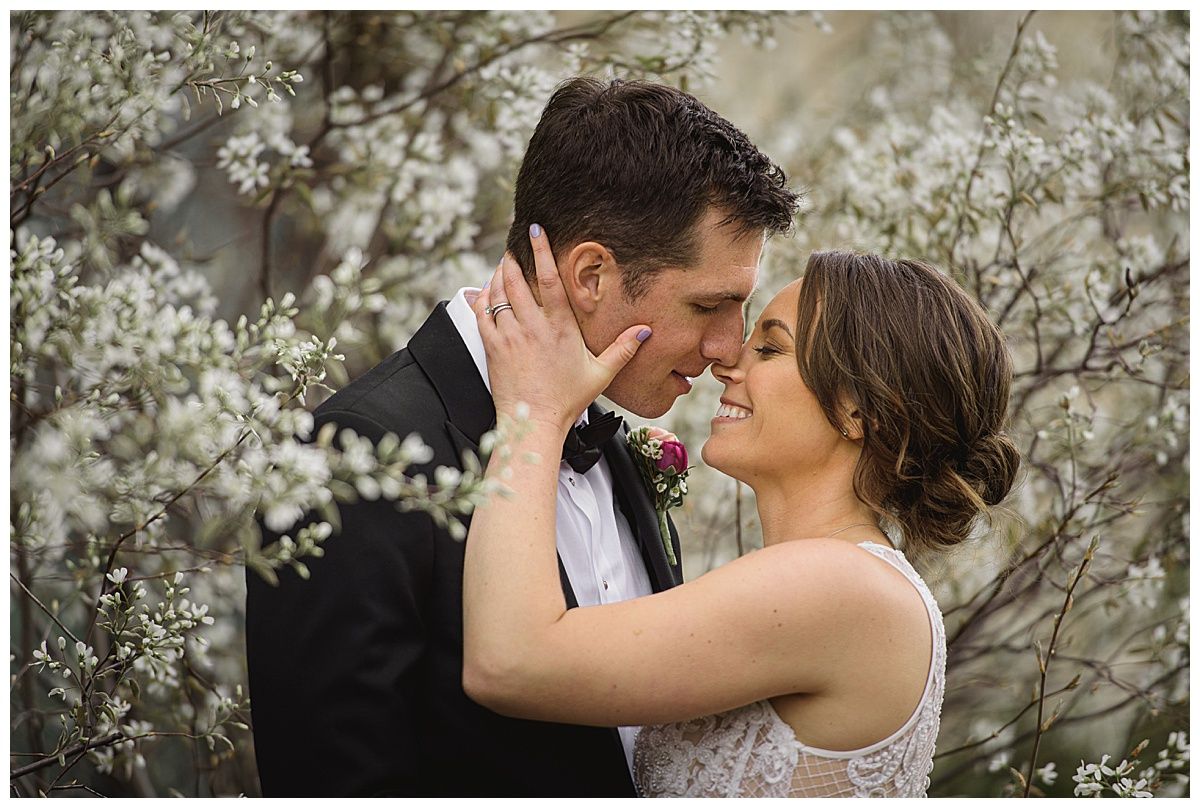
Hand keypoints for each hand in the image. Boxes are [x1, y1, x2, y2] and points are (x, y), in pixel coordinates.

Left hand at [472, 225, 650, 432]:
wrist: (535, 422)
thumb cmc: (567, 399)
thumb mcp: (600, 373)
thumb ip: (623, 349)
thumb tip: (645, 331)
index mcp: (561, 328)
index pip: (551, 280)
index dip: (543, 252)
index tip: (537, 232)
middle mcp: (534, 328)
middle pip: (518, 280)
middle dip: (514, 258)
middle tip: (514, 245)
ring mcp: (510, 336)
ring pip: (498, 293)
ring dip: (499, 274)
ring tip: (503, 263)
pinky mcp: (493, 347)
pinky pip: (483, 313)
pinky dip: (483, 297)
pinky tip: (485, 290)